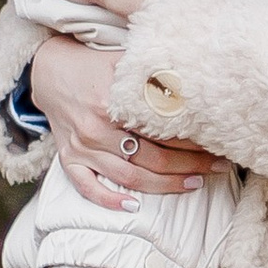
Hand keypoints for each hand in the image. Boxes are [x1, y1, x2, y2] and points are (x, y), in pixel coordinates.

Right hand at [26, 32, 218, 205]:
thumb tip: (194, 84)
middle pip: (152, 157)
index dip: (194, 141)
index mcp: (112, 102)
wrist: (49, 71)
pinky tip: (132, 208)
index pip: (163, 129)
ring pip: (128, 176)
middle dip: (189, 165)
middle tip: (217, 168)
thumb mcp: (123, 60)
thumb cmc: (94, 65)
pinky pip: (86, 186)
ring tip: (194, 185)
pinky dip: (108, 200)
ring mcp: (82, 147)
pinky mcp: (69, 158)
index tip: (218, 144)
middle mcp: (96, 128)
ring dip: (164, 185)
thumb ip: (154, 73)